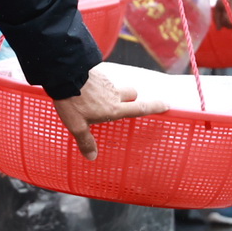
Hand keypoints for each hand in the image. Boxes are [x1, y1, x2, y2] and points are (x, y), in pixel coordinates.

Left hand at [54, 66, 170, 159]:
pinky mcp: (97, 73)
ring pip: (116, 87)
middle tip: (124, 104)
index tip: (166, 105)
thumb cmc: (73, 102)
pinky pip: (103, 81)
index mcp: (113, 108)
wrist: (65, 74)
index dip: (154, 107)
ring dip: (112, 93)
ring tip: (96, 100)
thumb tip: (92, 157)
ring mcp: (106, 82)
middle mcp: (114, 94)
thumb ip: (85, 140)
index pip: (139, 109)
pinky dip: (99, 86)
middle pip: (131, 93)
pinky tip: (86, 91)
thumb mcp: (77, 126)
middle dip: (132, 98)